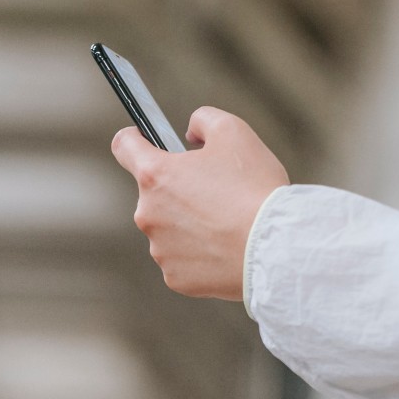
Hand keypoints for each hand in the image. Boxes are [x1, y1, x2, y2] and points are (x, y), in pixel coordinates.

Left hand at [112, 106, 288, 299]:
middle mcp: (148, 213)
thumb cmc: (254, 187)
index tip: (145, 139)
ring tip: (229, 221)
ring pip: (170, 227)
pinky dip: (201, 252)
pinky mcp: (176, 278)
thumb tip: (189, 134)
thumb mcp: (234, 131)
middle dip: (180, 187)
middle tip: (218, 189)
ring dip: (191, 222)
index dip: (135, 138)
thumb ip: (203, 120)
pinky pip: (183, 258)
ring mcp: (159, 250)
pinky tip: (227, 246)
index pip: (124, 146)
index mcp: (156, 175)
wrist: (274, 247)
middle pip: (155, 192)